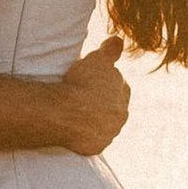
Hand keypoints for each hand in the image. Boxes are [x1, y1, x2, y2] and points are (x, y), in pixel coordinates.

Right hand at [51, 35, 128, 155]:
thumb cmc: (81, 83)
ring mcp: (107, 136)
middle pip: (112, 109)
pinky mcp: (94, 148)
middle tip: (84, 97)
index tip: (94, 81)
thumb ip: (110, 49)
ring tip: (77, 112)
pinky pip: (91, 140)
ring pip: (102, 125)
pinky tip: (74, 127)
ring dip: (93, 120)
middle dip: (102, 103)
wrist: (64, 112)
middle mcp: (119, 120)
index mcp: (123, 99)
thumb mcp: (97, 59)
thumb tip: (118, 40)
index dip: (107, 82)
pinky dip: (84, 135)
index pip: (120, 87)